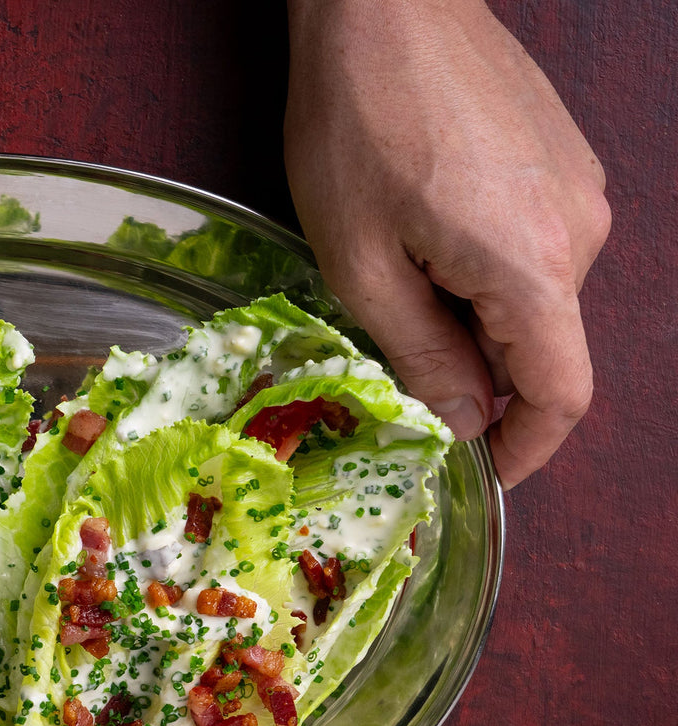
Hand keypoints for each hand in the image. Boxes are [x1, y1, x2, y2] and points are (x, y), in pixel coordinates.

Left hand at [285, 0, 609, 487]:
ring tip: (394, 270)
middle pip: (539, 347)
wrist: (385, 6)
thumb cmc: (358, 123)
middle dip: (473, 374)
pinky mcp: (561, 164)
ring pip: (530, 298)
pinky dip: (480, 271)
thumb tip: (459, 420)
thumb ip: (418, 352)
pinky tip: (419, 234)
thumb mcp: (361, 262)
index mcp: (531, 266)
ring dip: (468, 315)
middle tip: (393, 358)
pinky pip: (529, 249)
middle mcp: (577, 232)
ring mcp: (577, 192)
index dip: (523, 449)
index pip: (561, 394)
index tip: (480, 469)